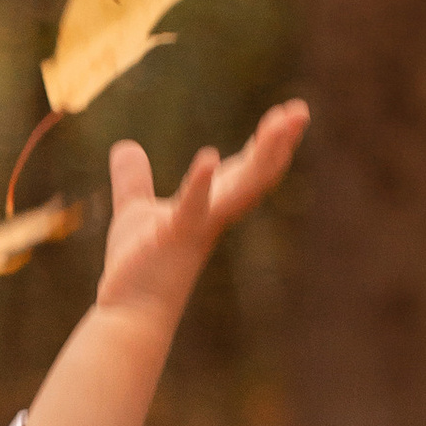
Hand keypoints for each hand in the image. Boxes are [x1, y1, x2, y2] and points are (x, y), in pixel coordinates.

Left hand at [94, 101, 308, 322]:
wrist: (127, 314)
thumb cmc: (137, 269)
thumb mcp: (134, 212)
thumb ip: (133, 180)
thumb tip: (125, 146)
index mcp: (210, 206)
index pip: (247, 169)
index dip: (269, 143)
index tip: (289, 113)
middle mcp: (213, 216)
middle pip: (256, 176)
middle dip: (279, 144)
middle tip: (301, 111)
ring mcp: (197, 227)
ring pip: (240, 190)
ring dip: (261, 157)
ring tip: (278, 123)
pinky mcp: (173, 237)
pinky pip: (192, 208)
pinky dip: (200, 183)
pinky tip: (207, 156)